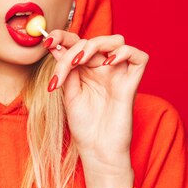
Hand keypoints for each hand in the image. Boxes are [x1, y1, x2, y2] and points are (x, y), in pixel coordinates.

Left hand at [44, 30, 149, 173]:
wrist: (97, 151)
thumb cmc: (84, 127)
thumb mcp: (68, 93)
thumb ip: (66, 70)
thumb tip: (56, 46)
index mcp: (86, 69)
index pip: (77, 42)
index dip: (63, 36)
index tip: (47, 42)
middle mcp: (103, 68)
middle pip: (93, 40)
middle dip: (73, 47)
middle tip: (62, 64)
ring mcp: (119, 74)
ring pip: (116, 41)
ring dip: (95, 45)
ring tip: (79, 61)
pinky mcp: (132, 83)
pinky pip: (139, 57)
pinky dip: (125, 53)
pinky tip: (107, 63)